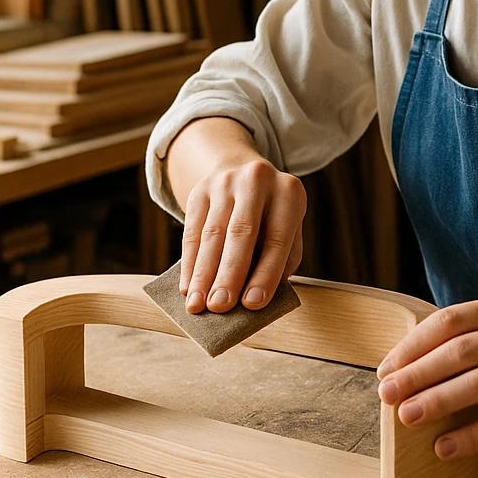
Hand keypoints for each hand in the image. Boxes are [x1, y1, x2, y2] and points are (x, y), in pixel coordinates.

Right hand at [179, 157, 305, 314]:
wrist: (241, 170)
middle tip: (220, 306)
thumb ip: (282, 259)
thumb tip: (258, 297)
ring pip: (211, 234)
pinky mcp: (200, 191)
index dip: (266, 273)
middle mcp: (257, 181)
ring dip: (203, 274)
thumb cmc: (271, 213)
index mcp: (289, 193)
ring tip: (198, 305)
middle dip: (229, 274)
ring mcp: (225, 183)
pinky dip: (189, 263)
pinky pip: (191, 231)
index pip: (278, 239)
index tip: (253, 304)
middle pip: (241, 233)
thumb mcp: (288, 226)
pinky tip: (187, 287)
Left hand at [375, 294, 477, 460]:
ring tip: (407, 419)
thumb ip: (469, 343)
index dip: (413, 345)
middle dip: (418, 373)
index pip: (451, 321)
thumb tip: (404, 372)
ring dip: (439, 401)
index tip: (385, 370)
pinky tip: (444, 449)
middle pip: (462, 351)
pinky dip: (471, 437)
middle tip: (385, 396)